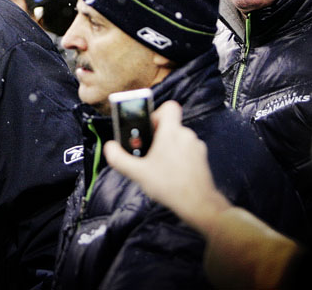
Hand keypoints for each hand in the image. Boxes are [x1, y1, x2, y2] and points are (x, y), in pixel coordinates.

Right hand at [104, 100, 230, 233]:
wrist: (198, 204)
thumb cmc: (169, 185)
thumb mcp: (138, 173)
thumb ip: (119, 158)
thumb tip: (109, 147)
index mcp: (172, 132)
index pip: (169, 107)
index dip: (156, 113)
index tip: (147, 127)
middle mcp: (186, 135)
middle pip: (169, 125)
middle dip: (156, 135)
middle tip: (146, 151)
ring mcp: (196, 146)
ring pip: (177, 138)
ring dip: (167, 147)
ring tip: (158, 164)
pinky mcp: (201, 158)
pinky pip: (186, 149)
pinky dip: (177, 156)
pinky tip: (170, 172)